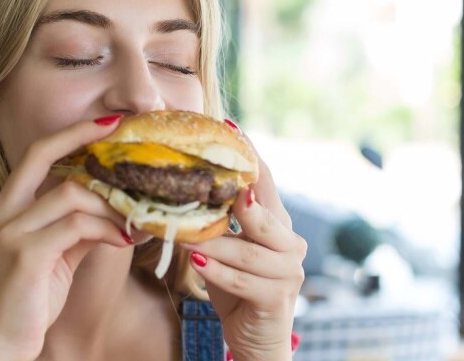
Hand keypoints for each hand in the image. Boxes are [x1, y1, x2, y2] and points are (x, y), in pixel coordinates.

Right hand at [0, 115, 132, 360]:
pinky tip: (124, 240)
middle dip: (84, 138)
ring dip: (111, 205)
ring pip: (71, 194)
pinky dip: (106, 229)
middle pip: (41, 154)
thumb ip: (76, 229)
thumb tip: (116, 212)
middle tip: (124, 136)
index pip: (34, 154)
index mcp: (3, 208)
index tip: (106, 123)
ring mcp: (8, 232)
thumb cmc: (25, 305)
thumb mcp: (52, 258)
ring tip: (136, 219)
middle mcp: (0, 213)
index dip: (70, 134)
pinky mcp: (24, 255)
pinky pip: (76, 227)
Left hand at [182, 134, 306, 359]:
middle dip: (237, 197)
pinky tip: (198, 262)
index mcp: (275, 222)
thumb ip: (212, 221)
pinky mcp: (276, 298)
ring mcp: (287, 271)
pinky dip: (219, 272)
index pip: (264, 180)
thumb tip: (175, 186)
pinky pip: (245, 280)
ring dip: (214, 242)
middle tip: (213, 182)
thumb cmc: (235, 286)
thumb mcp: (221, 248)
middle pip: (263, 211)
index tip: (229, 126)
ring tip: (184, 234)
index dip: (249, 154)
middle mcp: (288, 242)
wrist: (255, 338)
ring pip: (248, 250)